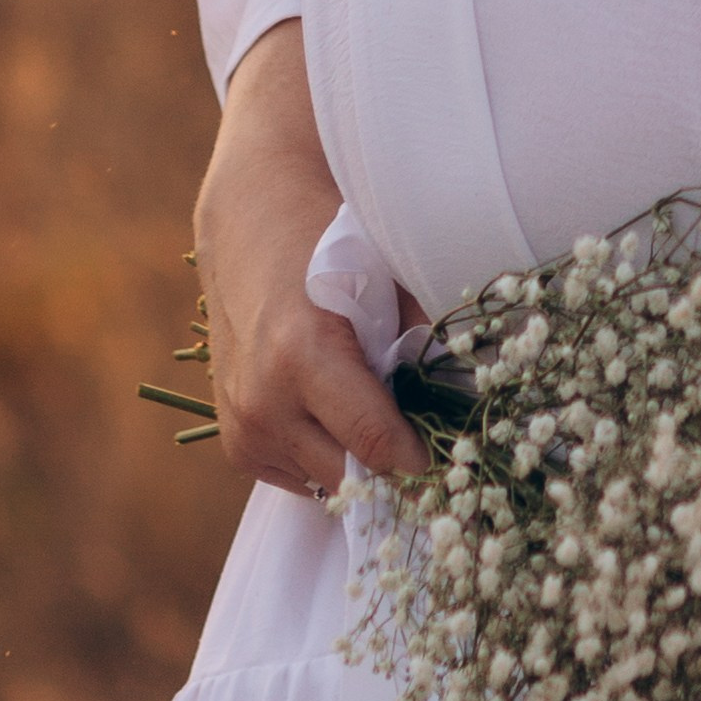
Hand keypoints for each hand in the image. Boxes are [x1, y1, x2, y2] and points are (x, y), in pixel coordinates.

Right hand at [191, 19, 427, 496]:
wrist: (249, 220)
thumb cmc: (328, 240)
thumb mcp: (388, 279)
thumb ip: (423, 343)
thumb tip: (467, 405)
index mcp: (302, 357)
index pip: (376, 444)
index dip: (421, 456)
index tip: (453, 455)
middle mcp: (263, 400)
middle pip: (352, 472)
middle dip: (391, 458)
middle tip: (421, 430)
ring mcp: (242, 424)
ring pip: (325, 480)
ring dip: (355, 457)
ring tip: (370, 406)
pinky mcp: (233, 438)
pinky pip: (295, 474)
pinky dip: (322, 454)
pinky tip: (333, 410)